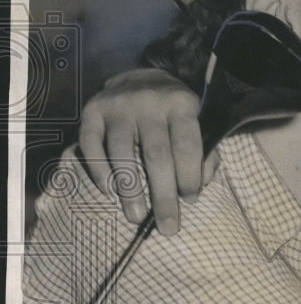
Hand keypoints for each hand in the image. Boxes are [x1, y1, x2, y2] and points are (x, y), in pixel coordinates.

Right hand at [79, 68, 212, 233]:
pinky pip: (91, 145)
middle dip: (163, 196)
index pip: (187, 146)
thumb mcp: (200, 123)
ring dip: (130, 191)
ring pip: (122, 154)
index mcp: (181, 104)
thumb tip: (199, 188)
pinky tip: (110, 193)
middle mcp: (148, 102)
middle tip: (168, 227)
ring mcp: (117, 106)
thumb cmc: (176, 112)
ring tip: (137, 216)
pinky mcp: (91, 111)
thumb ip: (206, 154)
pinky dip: (99, 171)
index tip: (190, 201)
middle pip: (156, 155)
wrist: (143, 77)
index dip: (189, 177)